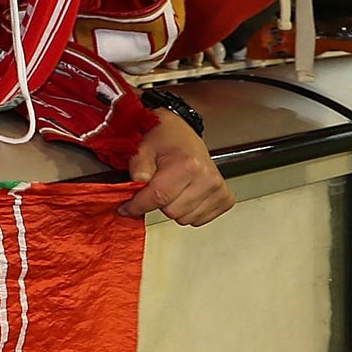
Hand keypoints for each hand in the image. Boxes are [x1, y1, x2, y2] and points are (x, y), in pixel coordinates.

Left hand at [119, 111, 232, 225]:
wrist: (181, 131)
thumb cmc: (163, 136)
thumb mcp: (142, 147)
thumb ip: (137, 169)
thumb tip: (135, 190)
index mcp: (187, 164)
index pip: (159, 197)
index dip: (138, 206)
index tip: (127, 208)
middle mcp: (207, 178)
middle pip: (172, 211)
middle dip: (157, 203)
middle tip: (155, 186)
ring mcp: (218, 189)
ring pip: (186, 219)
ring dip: (173, 208)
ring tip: (172, 188)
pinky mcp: (224, 198)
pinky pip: (199, 220)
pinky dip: (188, 212)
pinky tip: (185, 195)